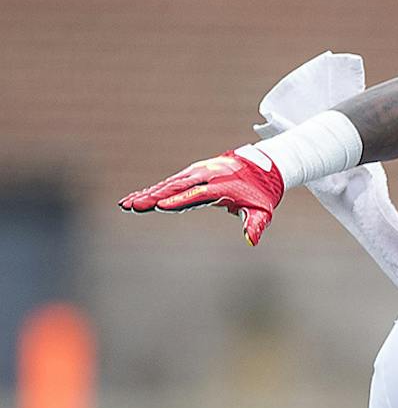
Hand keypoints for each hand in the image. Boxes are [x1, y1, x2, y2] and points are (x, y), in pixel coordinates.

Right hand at [118, 148, 285, 245]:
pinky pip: (168, 183)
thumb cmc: (260, 193)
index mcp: (220, 187)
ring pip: (167, 184)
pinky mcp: (190, 173)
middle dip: (153, 197)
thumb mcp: (262, 210)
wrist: (261, 166)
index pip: (196, 195)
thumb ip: (255, 224)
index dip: (178, 200)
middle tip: (133, 206)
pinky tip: (134, 199)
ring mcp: (196, 173)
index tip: (160, 206)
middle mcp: (205, 177)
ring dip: (146, 194)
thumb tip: (251, 241)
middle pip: (175, 187)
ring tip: (126, 205)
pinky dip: (152, 190)